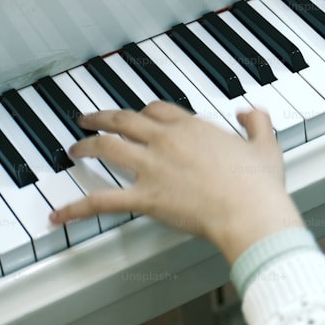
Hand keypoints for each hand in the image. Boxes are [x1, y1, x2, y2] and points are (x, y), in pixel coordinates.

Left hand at [49, 102, 303, 263]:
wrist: (249, 209)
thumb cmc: (258, 183)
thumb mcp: (266, 144)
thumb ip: (257, 123)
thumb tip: (250, 112)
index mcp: (193, 127)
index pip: (158, 110)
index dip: (144, 111)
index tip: (139, 115)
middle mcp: (167, 141)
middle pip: (124, 120)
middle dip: (102, 117)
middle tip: (88, 119)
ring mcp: (152, 168)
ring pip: (107, 148)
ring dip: (86, 147)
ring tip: (74, 150)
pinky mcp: (145, 198)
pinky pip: (101, 201)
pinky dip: (76, 208)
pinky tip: (58, 215)